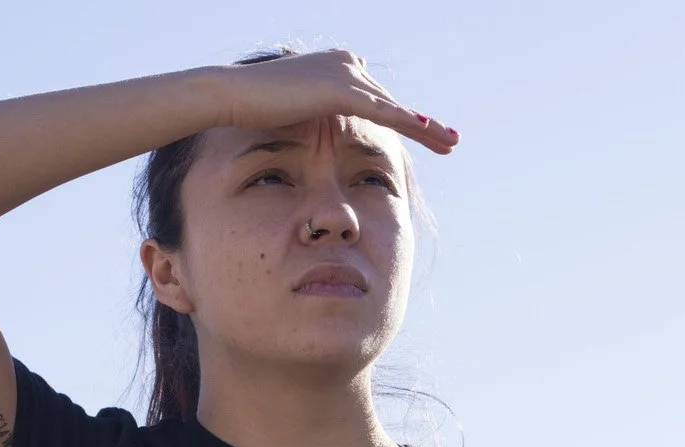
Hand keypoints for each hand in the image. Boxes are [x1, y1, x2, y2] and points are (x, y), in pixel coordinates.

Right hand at [205, 49, 457, 155]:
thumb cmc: (255, 108)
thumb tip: (324, 121)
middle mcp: (348, 64)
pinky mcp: (340, 90)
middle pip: (393, 102)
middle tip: (451, 142)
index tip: (428, 133)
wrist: (233, 96)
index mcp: (339, 66)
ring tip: (451, 144)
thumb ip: (317, 111)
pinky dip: (407, 123)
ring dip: (426, 127)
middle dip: (423, 124)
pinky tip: (428, 133)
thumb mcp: (294, 108)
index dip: (404, 119)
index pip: (379, 98)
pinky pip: (382, 112)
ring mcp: (345, 74)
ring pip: (395, 107)